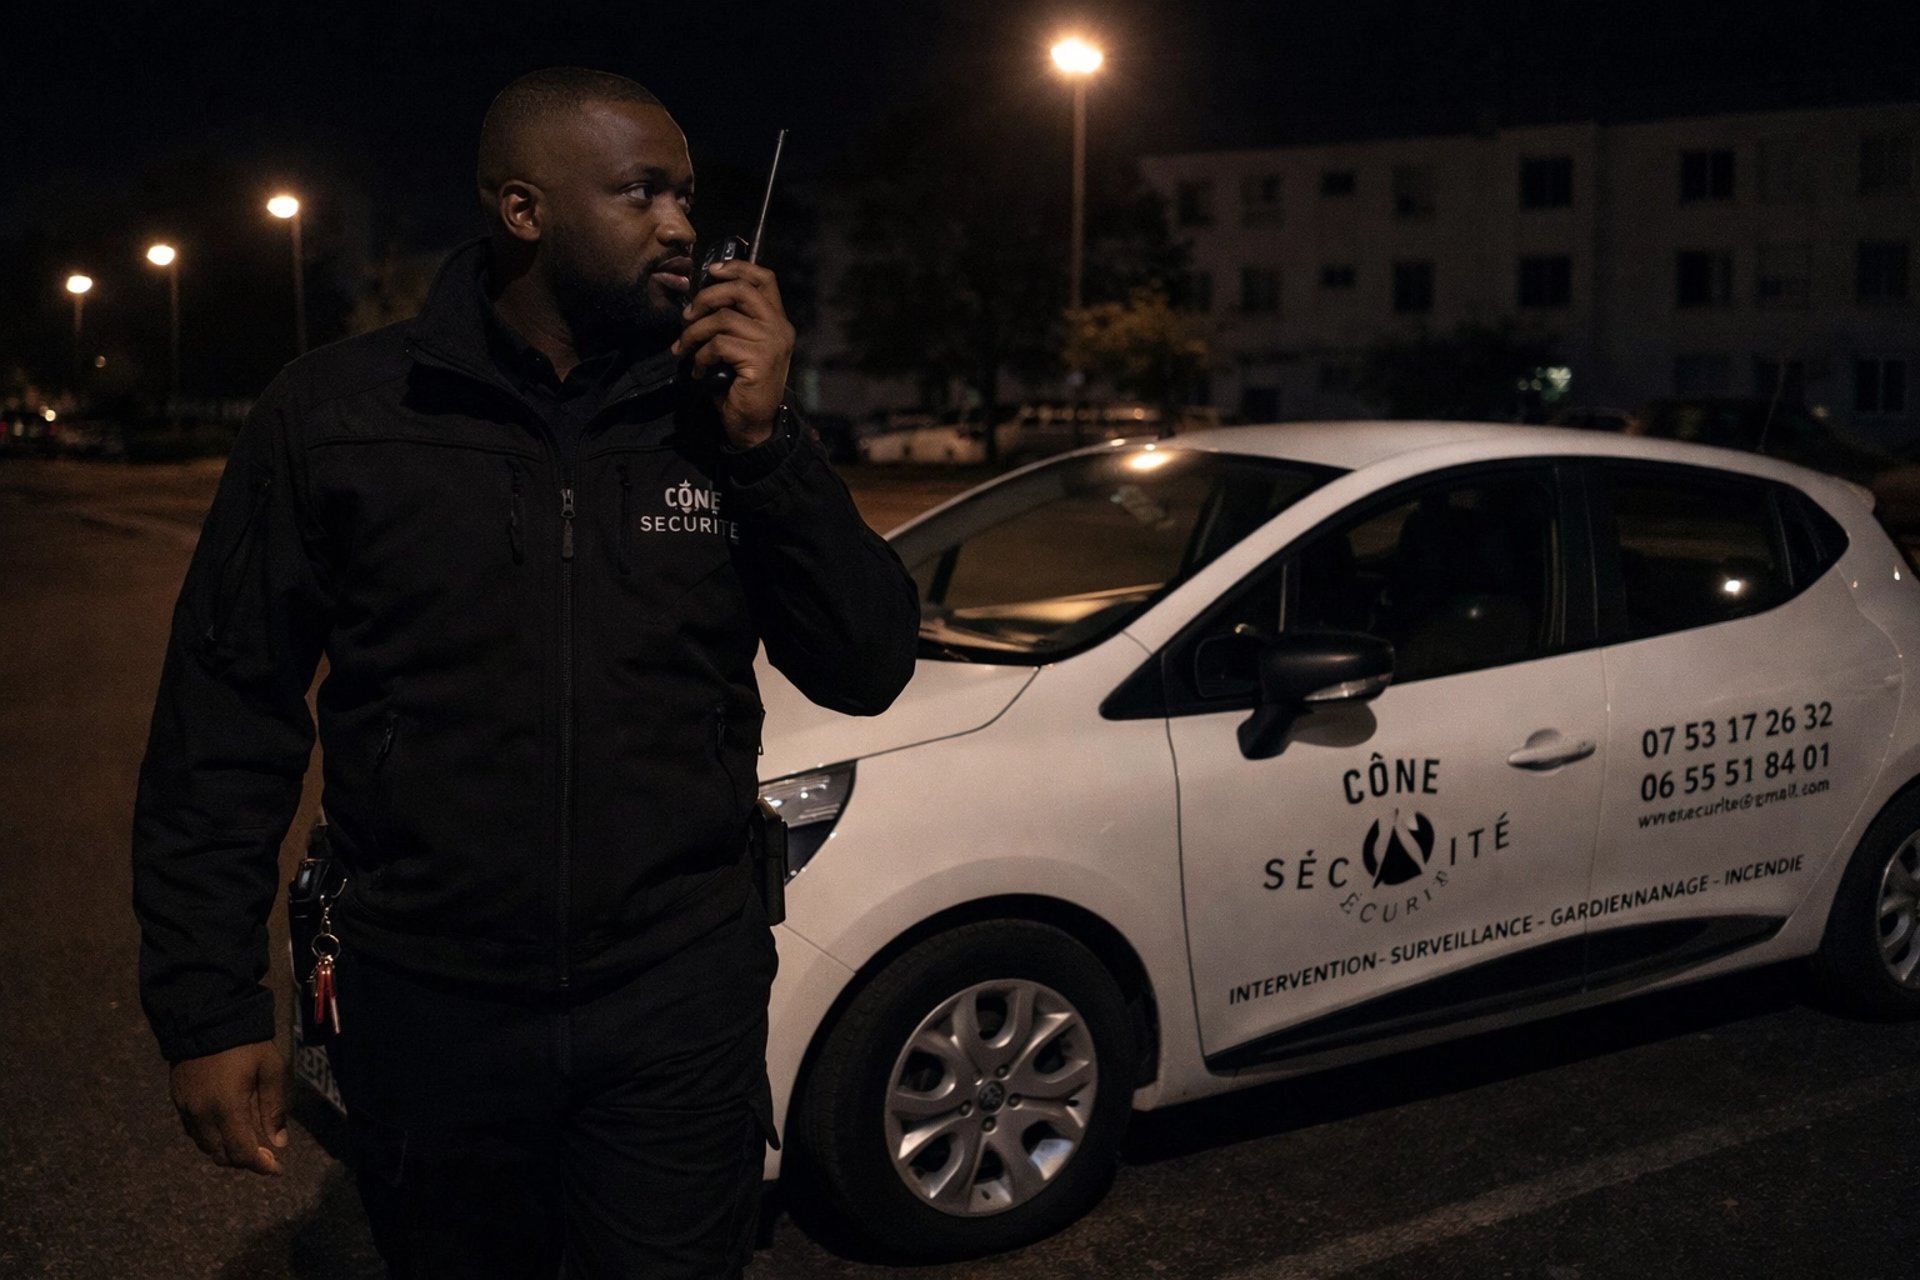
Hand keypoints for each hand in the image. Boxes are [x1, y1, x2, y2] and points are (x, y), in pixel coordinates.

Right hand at [169, 1040, 287, 1175]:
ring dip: (226, 1150)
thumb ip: (274, 1108)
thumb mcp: (270, 1069)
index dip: (260, 1165)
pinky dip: (211, 1137)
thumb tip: (279, 1142)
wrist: (205, 1018)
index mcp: (227, 1108)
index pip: (241, 1152)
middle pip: (221, 1155)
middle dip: (244, 1160)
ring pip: (205, 1146)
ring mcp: (186, 1109)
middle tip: (265, 1156)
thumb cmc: (246, 1043)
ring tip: (248, 1142)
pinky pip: (194, 1131)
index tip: (277, 1168)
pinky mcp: (177, 1100)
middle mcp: (202, 1115)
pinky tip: (226, 1127)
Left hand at [672, 259, 794, 449]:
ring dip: (694, 333)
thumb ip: (735, 321)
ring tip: (684, 350)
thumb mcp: (742, 347)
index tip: (711, 272)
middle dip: (706, 298)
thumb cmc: (742, 386)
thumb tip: (700, 299)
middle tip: (687, 317)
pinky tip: (697, 371)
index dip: (736, 267)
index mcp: (777, 320)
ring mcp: (771, 343)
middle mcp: (779, 327)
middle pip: (740, 290)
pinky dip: (700, 357)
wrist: (754, 424)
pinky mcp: (759, 360)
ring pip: (722, 319)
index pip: (764, 278)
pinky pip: (718, 344)